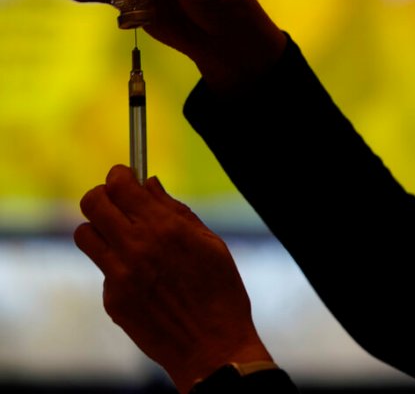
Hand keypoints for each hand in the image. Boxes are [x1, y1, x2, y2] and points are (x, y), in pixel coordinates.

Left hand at [74, 165, 272, 393]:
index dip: (120, 175)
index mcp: (165, 228)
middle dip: (103, 195)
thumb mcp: (210, 243)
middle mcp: (136, 247)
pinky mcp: (112, 300)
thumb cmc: (221, 292)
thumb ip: (176, 211)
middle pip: (93, 203)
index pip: (121, 185)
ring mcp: (120, 275)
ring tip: (121, 236)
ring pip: (84, 234)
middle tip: (117, 202)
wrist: (213, 347)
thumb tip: (149, 184)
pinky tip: (142, 279)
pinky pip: (103, 269)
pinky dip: (116, 266)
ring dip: (99, 229)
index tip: (125, 176)